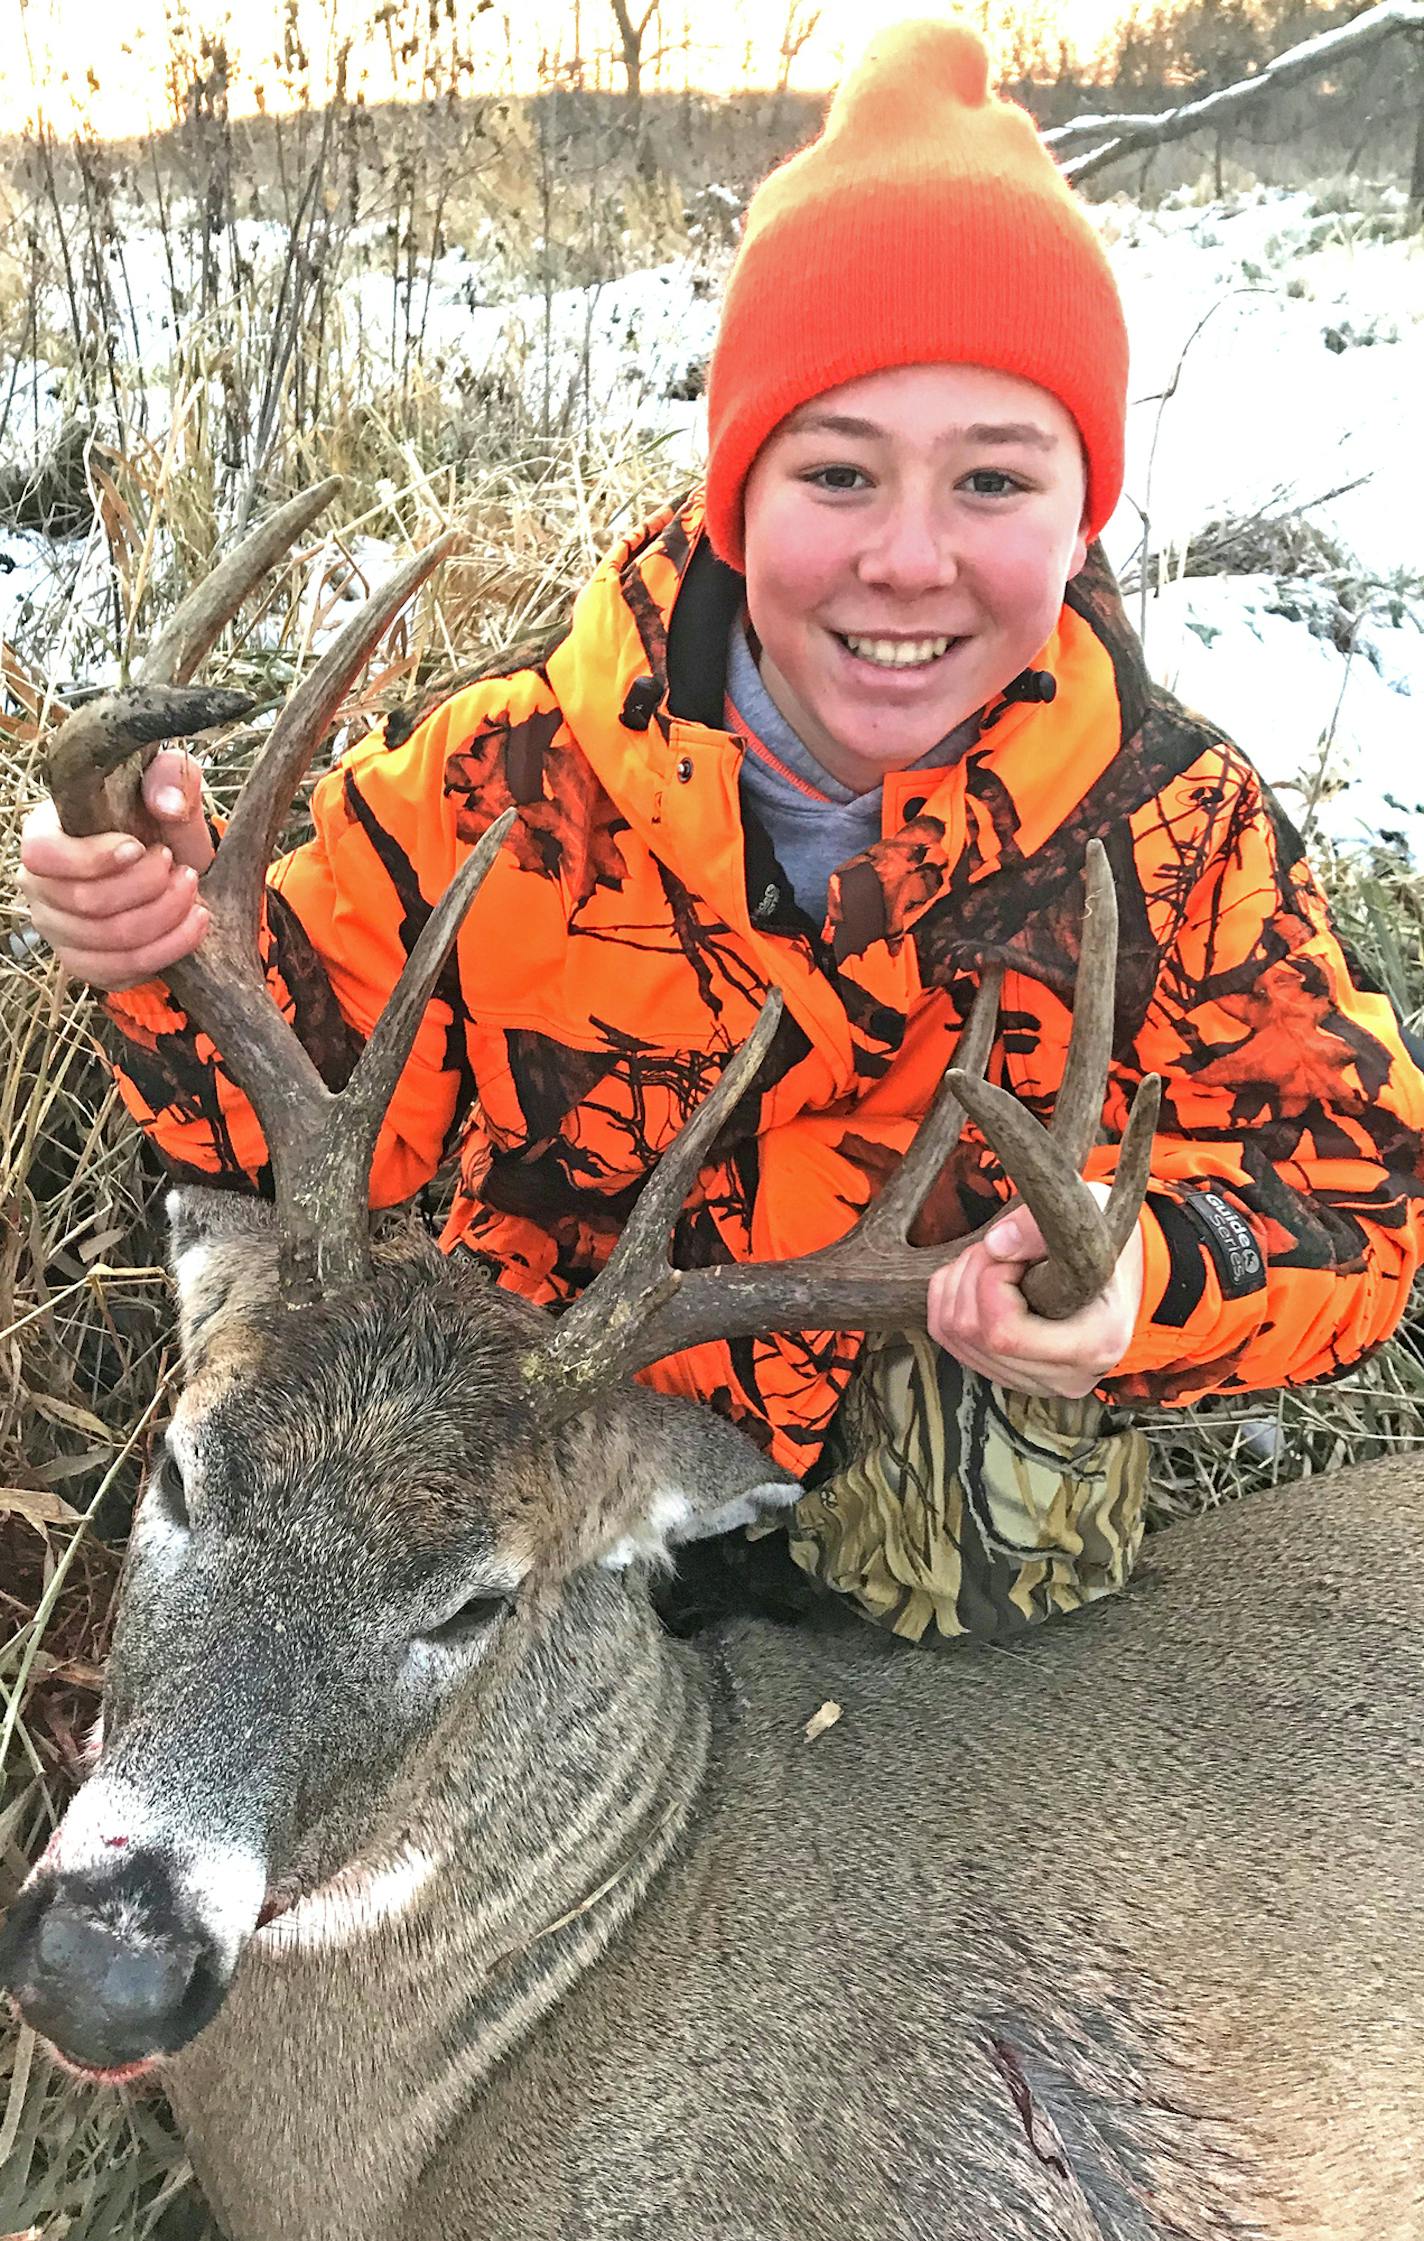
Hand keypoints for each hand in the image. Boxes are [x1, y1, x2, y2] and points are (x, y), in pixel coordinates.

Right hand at [18, 750, 214, 990]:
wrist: (175, 870)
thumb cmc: (159, 826)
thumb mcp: (170, 790)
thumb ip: (168, 779)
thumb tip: (166, 803)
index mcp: (44, 836)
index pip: (42, 854)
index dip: (92, 857)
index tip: (140, 847)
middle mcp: (40, 887)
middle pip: (84, 901)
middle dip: (147, 887)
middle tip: (182, 868)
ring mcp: (59, 931)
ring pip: (110, 939)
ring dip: (164, 915)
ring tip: (193, 890)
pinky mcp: (87, 964)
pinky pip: (123, 970)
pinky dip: (169, 948)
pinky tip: (195, 922)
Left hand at [926, 1182, 1144, 1399]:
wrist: (1114, 1275)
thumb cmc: (1102, 1245)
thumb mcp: (1090, 1217)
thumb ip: (1040, 1227)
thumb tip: (994, 1245)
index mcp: (1095, 1344)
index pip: (1005, 1334)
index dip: (991, 1282)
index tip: (1012, 1252)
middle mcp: (1064, 1377)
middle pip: (973, 1333)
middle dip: (971, 1273)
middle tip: (997, 1247)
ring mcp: (1032, 1382)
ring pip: (953, 1335)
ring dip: (957, 1283)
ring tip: (991, 1258)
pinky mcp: (1006, 1375)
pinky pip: (948, 1338)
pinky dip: (948, 1297)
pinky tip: (976, 1277)